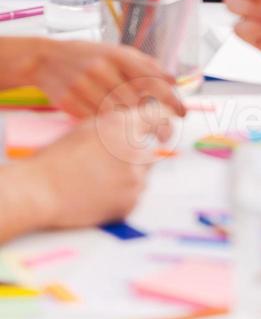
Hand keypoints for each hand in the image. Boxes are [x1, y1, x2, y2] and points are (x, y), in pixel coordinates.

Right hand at [16, 37, 185, 118]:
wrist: (46, 59)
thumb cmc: (88, 56)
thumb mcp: (117, 52)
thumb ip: (145, 64)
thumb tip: (173, 79)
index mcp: (118, 55)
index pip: (151, 79)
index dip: (170, 99)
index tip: (181, 113)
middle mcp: (102, 68)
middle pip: (136, 102)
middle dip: (154, 120)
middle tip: (165, 132)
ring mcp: (84, 85)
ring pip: (116, 114)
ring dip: (132, 128)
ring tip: (144, 135)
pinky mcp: (69, 101)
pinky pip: (95, 121)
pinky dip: (108, 129)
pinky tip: (116, 133)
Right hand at [24, 106, 173, 228]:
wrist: (40, 191)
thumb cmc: (58, 158)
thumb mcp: (89, 127)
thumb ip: (118, 123)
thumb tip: (140, 123)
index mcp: (123, 125)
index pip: (159, 117)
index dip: (161, 123)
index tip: (160, 131)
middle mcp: (134, 149)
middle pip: (151, 150)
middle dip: (137, 155)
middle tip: (109, 163)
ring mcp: (135, 178)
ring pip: (143, 174)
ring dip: (129, 175)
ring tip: (98, 179)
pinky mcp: (131, 201)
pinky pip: (135, 194)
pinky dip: (123, 194)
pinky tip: (98, 192)